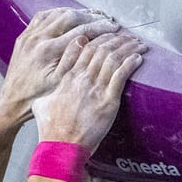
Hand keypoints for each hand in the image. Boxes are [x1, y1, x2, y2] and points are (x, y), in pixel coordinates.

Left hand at [0, 8, 118, 126]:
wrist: (12, 100)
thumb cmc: (36, 97)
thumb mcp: (60, 83)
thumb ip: (73, 61)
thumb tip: (87, 42)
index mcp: (48, 51)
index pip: (80, 31)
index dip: (99, 27)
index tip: (113, 27)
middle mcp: (37, 38)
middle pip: (70, 16)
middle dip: (91, 16)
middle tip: (105, 19)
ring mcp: (29, 35)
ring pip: (57, 13)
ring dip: (76, 12)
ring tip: (92, 15)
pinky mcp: (24, 35)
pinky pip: (44, 16)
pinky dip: (59, 13)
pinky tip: (69, 15)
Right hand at [31, 30, 147, 148]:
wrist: (61, 146)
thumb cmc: (51, 129)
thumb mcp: (42, 104)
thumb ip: (50, 93)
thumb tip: (48, 92)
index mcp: (68, 77)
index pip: (85, 48)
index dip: (99, 38)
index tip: (108, 35)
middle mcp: (82, 78)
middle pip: (102, 49)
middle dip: (117, 39)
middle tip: (127, 36)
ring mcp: (96, 89)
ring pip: (113, 58)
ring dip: (128, 48)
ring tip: (138, 43)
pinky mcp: (108, 101)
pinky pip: (121, 75)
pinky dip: (131, 63)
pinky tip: (138, 57)